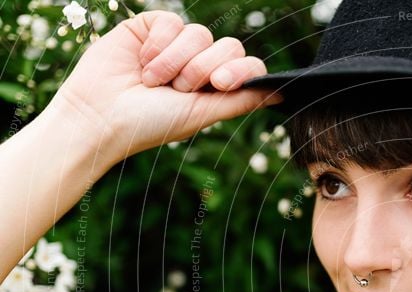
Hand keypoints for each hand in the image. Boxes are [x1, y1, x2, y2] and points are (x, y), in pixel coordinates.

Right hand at [46, 10, 282, 163]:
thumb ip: (241, 100)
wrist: (102, 115)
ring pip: (200, 33)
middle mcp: (200, 63)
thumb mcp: (202, 114)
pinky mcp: (151, 28)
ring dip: (177, 61)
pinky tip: (142, 62)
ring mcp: (177, 45)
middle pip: (229, 47)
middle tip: (179, 89)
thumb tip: (282, 93)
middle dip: (203, 69)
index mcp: (216, 87)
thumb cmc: (152, 123)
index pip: (247, 66)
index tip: (220, 84)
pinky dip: (159, 44)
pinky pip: (172, 21)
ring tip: (153, 81)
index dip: (240, 71)